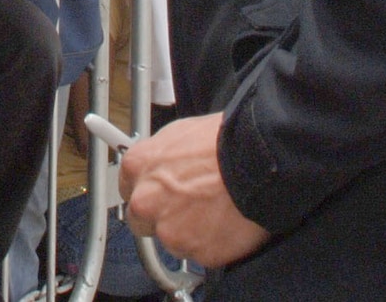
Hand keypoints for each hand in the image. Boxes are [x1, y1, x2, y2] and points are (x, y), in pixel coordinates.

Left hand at [120, 113, 269, 267]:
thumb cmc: (224, 142)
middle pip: (141, 220)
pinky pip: (202, 253)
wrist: (257, 161)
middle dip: (161, 216)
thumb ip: (160, 157)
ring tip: (216, 209)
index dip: (148, 192)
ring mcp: (170, 230)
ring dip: (189, 231)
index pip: (127, 189)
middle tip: (189, 206)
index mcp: (137, 166)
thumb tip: (161, 165)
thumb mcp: (180, 133)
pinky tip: (227, 222)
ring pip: (173, 239)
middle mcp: (146, 202)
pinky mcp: (197, 252)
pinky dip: (214, 243)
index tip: (160, 194)